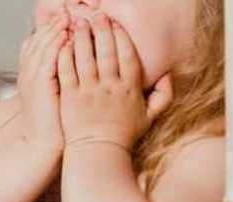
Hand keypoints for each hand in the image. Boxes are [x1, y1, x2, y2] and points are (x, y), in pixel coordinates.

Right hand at [18, 11, 70, 154]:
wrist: (44, 144)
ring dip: (55, 29)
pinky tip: (66, 34)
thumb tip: (72, 65)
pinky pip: (47, 57)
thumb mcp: (53, 97)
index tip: (63, 19)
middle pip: (37, 40)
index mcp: (31, 76)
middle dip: (52, 24)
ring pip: (42, 45)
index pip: (36, 44)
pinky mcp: (40, 84)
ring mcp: (32, 78)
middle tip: (66, 11)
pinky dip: (55, 44)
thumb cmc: (53, 126)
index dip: (48, 30)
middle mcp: (29, 74)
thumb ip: (59, 79)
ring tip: (67, 16)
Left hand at [58, 14, 172, 149]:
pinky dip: (65, 55)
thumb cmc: (122, 137)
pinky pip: (67, 71)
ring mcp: (89, 91)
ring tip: (79, 23)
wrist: (98, 154)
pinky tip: (63, 44)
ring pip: (86, 57)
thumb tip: (169, 75)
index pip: (127, 55)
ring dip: (83, 37)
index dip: (122, 37)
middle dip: (102, 30)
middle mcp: (110, 87)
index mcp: (130, 89)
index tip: (116, 25)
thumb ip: (163, 96)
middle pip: (107, 51)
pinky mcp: (70, 97)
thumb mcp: (150, 117)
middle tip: (96, 16)